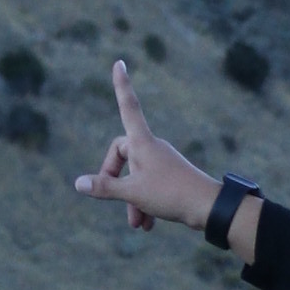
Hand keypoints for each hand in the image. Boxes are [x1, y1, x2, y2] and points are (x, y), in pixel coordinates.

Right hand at [71, 59, 218, 234]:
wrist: (210, 208)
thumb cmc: (171, 194)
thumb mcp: (132, 192)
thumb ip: (105, 187)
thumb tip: (79, 184)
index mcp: (142, 143)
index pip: (128, 107)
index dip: (121, 86)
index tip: (119, 63)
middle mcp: (153, 147)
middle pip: (123, 155)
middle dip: (116, 180)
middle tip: (116, 202)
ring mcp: (163, 161)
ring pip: (137, 176)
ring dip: (132, 200)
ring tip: (137, 225)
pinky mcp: (172, 176)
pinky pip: (151, 185)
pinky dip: (145, 203)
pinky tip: (149, 225)